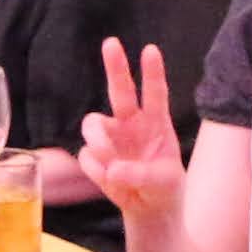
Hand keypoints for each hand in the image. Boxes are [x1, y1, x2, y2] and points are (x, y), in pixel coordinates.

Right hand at [79, 37, 186, 220]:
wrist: (149, 209)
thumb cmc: (164, 187)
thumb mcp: (164, 182)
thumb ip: (141, 173)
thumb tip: (113, 168)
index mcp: (156, 123)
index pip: (155, 94)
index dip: (152, 72)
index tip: (150, 50)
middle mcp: (131, 123)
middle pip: (120, 90)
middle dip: (115, 66)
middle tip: (111, 42)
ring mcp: (110, 137)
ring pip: (92, 125)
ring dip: (100, 144)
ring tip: (112, 167)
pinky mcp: (95, 155)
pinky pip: (87, 156)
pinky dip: (98, 171)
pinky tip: (112, 181)